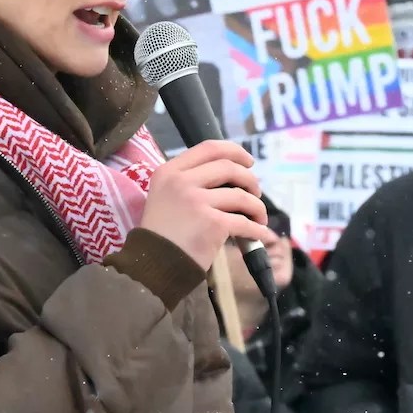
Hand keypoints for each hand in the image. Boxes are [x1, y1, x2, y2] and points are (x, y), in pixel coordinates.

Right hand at [140, 140, 276, 270]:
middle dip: (250, 180)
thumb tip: (230, 175)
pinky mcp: (212, 224)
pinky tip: (260, 233)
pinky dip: (257, 229)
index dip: (235, 151)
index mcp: (169, 171)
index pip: (209, 148)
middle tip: (256, 193)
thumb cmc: (161, 233)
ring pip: (241, 196)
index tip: (248, 162)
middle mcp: (182, 182)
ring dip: (257, 206)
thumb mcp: (164, 196)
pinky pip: (244, 223)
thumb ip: (188, 181)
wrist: (152, 265)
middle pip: (229, 168)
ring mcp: (197, 202)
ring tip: (259, 217)